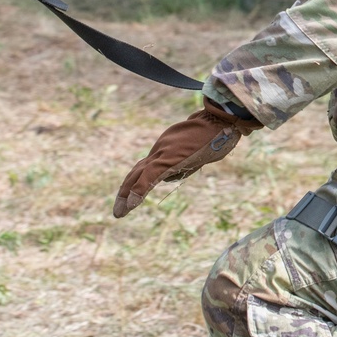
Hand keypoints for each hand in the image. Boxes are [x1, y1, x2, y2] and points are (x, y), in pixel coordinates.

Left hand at [113, 99, 261, 217]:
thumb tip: (170, 176)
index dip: (137, 183)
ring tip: (120, 212)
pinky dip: (139, 190)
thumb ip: (183, 163)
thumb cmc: (213, 137)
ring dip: (127, 194)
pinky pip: (149, 176)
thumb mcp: (197, 153)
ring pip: (139, 175)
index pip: (147, 168)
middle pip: (138, 172)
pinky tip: (132, 203)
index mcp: (168, 153)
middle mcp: (161, 152)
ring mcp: (162, 153)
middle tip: (118, 211)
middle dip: (126, 191)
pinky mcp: (167, 157)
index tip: (130, 198)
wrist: (218, 124)